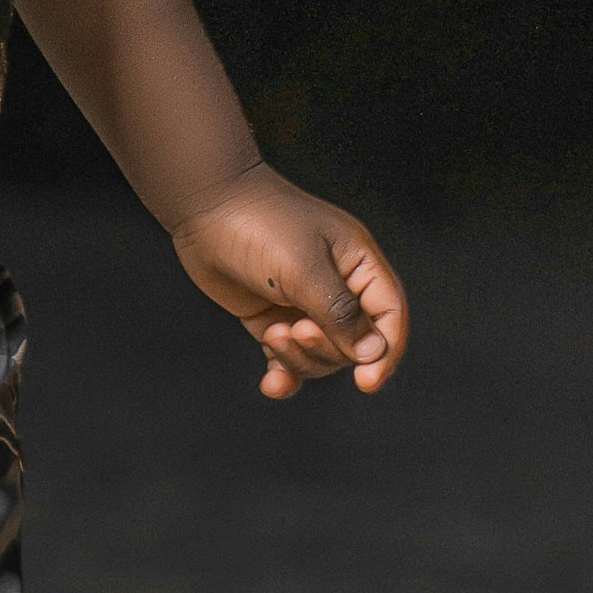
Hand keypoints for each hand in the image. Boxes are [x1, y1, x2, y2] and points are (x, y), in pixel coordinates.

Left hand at [168, 171, 409, 399]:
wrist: (203, 206)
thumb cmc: (258, 224)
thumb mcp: (303, 268)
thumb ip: (338, 312)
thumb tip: (372, 353)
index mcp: (358, 264)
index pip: (390, 315)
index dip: (386, 352)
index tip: (366, 382)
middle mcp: (337, 286)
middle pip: (353, 345)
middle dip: (325, 350)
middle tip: (293, 330)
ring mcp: (303, 304)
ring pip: (320, 355)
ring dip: (298, 357)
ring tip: (272, 333)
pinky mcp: (272, 316)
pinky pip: (288, 357)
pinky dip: (282, 373)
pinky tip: (271, 386)